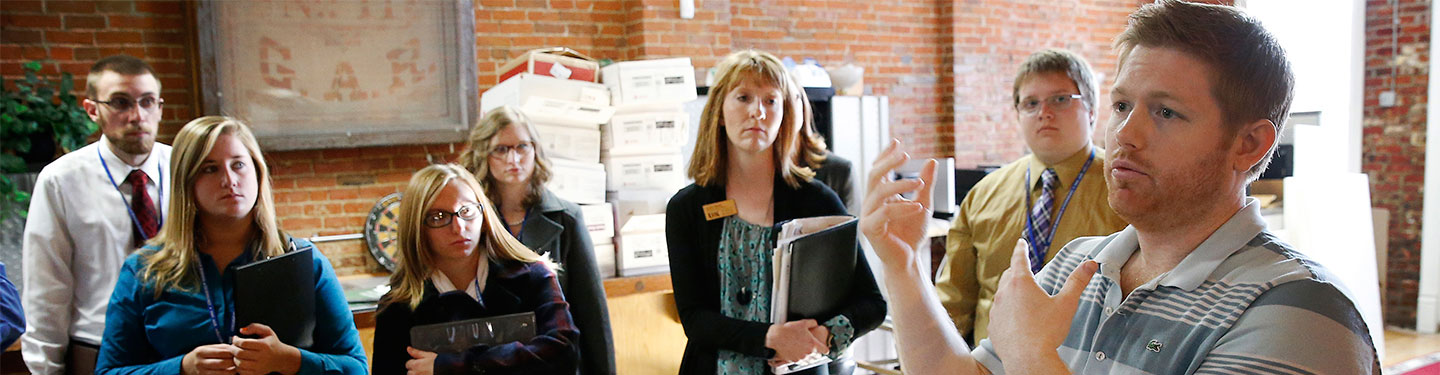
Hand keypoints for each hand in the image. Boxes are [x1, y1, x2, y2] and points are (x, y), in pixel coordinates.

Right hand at [181, 343, 237, 374]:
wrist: (187, 366)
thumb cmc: (203, 355)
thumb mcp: (208, 348)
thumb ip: (222, 347)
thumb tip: (237, 348)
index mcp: (202, 352)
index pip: (222, 352)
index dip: (233, 353)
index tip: (239, 353)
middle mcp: (200, 363)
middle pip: (222, 363)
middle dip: (234, 362)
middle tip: (241, 361)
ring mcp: (202, 372)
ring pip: (222, 373)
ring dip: (232, 371)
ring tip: (238, 367)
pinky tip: (231, 372)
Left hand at [232, 323, 301, 374]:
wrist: (282, 358)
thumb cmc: (272, 343)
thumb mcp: (267, 331)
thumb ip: (254, 327)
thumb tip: (241, 331)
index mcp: (264, 345)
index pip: (243, 343)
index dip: (236, 340)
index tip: (235, 338)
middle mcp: (262, 357)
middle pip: (239, 353)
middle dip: (232, 349)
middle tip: (232, 346)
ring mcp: (259, 366)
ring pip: (239, 363)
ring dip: (234, 358)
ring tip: (236, 353)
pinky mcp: (257, 373)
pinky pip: (241, 371)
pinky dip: (237, 366)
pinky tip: (240, 361)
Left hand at [405, 346, 437, 374]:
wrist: (448, 370)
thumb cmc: (440, 362)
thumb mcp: (429, 355)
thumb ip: (417, 352)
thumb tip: (408, 349)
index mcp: (416, 365)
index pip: (408, 364)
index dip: (413, 362)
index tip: (419, 363)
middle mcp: (416, 373)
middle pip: (409, 372)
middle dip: (414, 370)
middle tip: (423, 368)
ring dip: (417, 374)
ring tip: (425, 372)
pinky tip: (427, 373)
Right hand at [765, 319, 827, 362]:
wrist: (775, 338)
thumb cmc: (788, 331)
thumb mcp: (802, 323)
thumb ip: (812, 323)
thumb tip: (815, 323)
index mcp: (812, 344)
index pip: (825, 350)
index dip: (825, 349)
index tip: (825, 348)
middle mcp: (807, 353)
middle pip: (817, 357)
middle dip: (816, 353)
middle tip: (813, 349)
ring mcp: (800, 358)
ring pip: (809, 361)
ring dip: (809, 357)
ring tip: (805, 352)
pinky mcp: (793, 360)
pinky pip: (800, 362)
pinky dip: (800, 359)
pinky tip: (798, 353)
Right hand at [860, 139, 936, 272]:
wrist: (908, 259)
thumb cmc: (912, 233)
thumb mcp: (923, 203)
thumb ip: (926, 184)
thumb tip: (931, 161)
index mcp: (879, 195)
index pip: (877, 169)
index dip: (885, 155)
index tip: (897, 142)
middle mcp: (871, 203)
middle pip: (873, 175)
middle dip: (888, 162)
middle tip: (906, 154)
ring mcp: (868, 216)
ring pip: (879, 192)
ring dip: (899, 184)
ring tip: (919, 182)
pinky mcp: (870, 230)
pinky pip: (884, 213)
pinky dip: (902, 208)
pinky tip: (918, 206)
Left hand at [988, 239, 1097, 364]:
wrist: (1027, 358)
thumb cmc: (1047, 331)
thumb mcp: (1066, 304)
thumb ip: (1077, 282)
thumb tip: (1090, 264)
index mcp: (1021, 283)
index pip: (1019, 259)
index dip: (1021, 249)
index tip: (1021, 242)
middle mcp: (1004, 293)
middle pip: (1008, 276)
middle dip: (1015, 270)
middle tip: (1022, 269)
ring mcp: (996, 310)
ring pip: (1002, 295)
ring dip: (1010, 292)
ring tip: (1020, 297)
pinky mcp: (993, 326)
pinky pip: (998, 314)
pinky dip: (1006, 312)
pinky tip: (1014, 319)